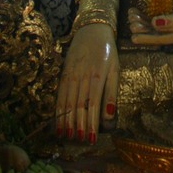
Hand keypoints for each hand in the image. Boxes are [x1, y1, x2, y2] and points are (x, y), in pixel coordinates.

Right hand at [56, 24, 118, 143]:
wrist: (92, 30)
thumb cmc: (107, 52)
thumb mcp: (115, 69)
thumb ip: (111, 93)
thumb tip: (109, 118)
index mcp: (98, 76)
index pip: (93, 104)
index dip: (90, 123)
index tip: (90, 139)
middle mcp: (82, 77)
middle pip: (79, 105)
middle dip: (78, 126)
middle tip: (78, 142)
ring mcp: (71, 75)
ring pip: (67, 101)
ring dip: (66, 121)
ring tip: (66, 137)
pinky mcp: (63, 73)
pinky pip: (59, 94)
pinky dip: (58, 109)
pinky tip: (57, 121)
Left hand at [129, 8, 172, 45]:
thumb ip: (171, 21)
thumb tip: (154, 22)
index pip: (156, 39)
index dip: (144, 38)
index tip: (132, 37)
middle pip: (153, 33)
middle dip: (141, 26)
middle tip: (131, 18)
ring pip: (155, 29)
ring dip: (144, 22)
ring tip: (133, 14)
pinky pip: (161, 25)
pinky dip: (150, 19)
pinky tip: (143, 14)